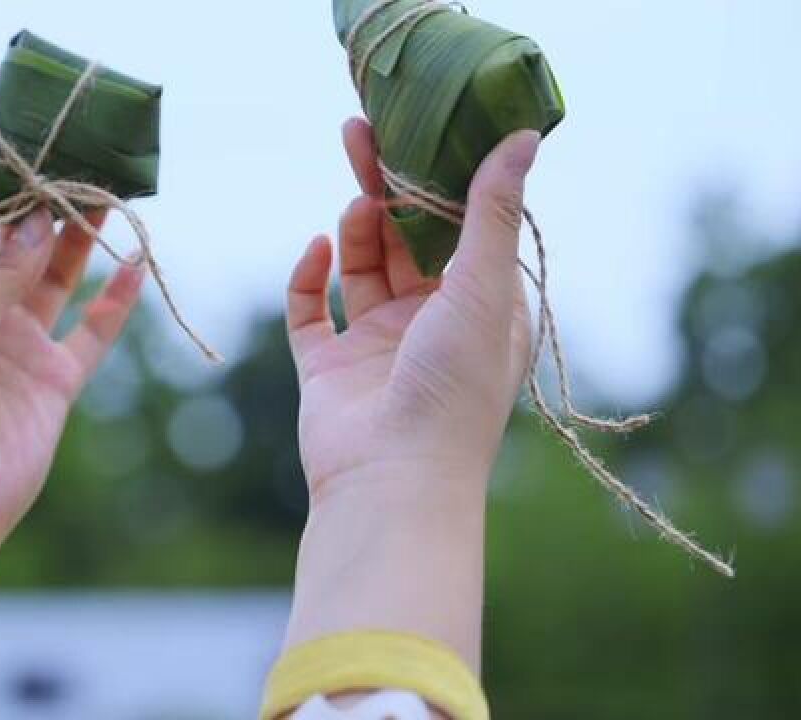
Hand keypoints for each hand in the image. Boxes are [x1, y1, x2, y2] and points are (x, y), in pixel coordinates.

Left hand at [0, 96, 143, 718]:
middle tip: (73, 146)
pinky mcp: (50, 380)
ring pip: (56, 272)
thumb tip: (36, 222)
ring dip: (82, 234)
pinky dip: (116, 301)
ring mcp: (12, 342)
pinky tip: (136, 262)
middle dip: (40, 191)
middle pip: (10, 233)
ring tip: (110, 187)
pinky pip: (92, 332)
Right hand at [280, 119, 538, 668]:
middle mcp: (429, 323)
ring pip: (359, 266)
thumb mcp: (483, 288)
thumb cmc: (454, 389)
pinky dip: (308, 276)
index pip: (458, 226)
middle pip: (402, 238)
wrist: (392, 481)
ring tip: (353, 206)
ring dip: (356, 230)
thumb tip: (524, 133)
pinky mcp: (327, 367)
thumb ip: (492, 210)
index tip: (415, 130)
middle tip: (357, 134)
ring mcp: (376, 346)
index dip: (437, 178)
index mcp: (477, 307)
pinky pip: (310, 310)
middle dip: (383, 187)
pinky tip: (315, 249)